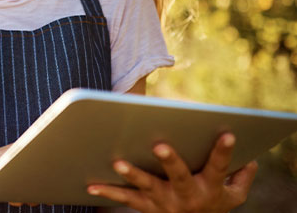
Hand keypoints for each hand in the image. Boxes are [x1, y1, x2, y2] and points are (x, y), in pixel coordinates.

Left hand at [86, 133, 257, 211]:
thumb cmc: (213, 205)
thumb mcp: (234, 195)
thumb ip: (241, 175)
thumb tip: (250, 156)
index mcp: (210, 187)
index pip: (219, 166)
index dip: (224, 151)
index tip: (227, 134)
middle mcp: (187, 195)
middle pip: (179, 176)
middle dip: (170, 161)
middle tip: (160, 145)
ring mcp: (165, 201)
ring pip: (147, 187)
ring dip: (132, 174)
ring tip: (117, 161)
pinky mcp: (146, 206)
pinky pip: (125, 198)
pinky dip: (108, 191)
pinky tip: (90, 184)